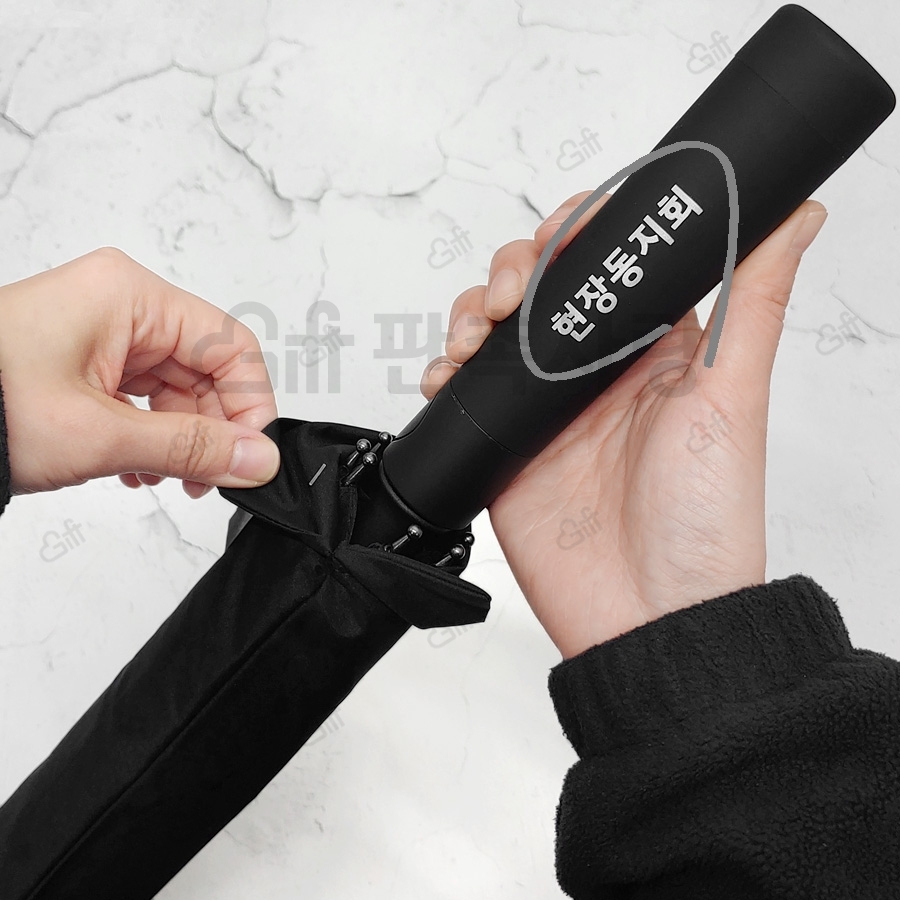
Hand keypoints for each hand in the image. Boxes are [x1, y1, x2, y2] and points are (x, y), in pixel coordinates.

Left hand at [0, 248, 279, 498]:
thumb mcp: (101, 434)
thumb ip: (191, 447)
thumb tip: (257, 460)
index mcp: (130, 296)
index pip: (229, 344)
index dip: (249, 402)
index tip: (250, 454)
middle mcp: (121, 306)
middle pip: (205, 367)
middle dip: (213, 427)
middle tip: (212, 479)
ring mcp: (102, 333)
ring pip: (177, 387)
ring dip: (181, 437)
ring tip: (170, 479)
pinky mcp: (86, 361)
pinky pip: (144, 396)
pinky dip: (151, 434)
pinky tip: (140, 468)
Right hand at [421, 192, 826, 658]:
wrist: (647, 616)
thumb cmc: (703, 520)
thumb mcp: (732, 397)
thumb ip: (755, 301)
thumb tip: (798, 214)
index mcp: (654, 348)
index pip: (606, 265)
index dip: (576, 233)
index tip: (559, 232)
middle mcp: (596, 372)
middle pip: (539, 289)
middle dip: (513, 270)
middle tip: (509, 295)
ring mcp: (545, 409)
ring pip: (492, 332)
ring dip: (469, 314)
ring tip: (472, 335)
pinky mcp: (505, 446)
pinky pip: (460, 393)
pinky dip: (441, 372)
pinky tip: (446, 376)